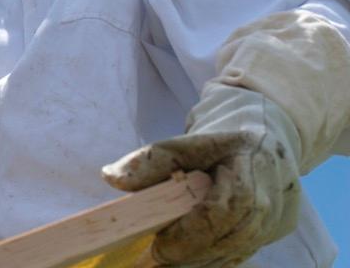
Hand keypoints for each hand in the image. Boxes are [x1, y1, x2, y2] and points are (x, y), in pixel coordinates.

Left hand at [102, 84, 301, 266]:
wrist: (261, 135)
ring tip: (167, 261)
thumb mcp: (181, 143)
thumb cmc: (217, 141)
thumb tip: (110, 177)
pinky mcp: (277, 231)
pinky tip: (188, 260)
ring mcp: (279, 217)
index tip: (160, 244)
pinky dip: (214, 259)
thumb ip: (148, 162)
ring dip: (202, 260)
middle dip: (194, 252)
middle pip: (235, 236)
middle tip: (157, 258)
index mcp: (252, 164)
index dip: (193, 231)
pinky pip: (243, 253)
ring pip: (240, 250)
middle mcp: (273, 195)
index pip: (227, 208)